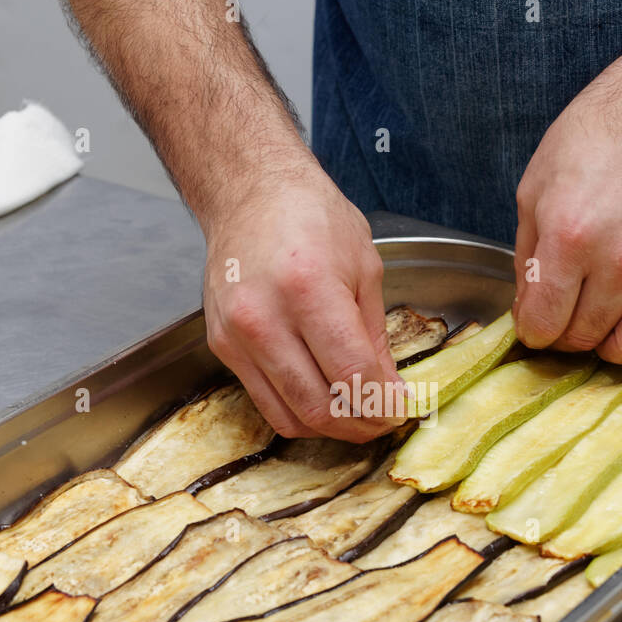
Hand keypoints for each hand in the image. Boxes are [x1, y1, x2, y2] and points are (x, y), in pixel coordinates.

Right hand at [202, 164, 401, 441]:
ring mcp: (237, 336)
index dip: (383, 404)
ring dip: (331, 428)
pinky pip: (265, 401)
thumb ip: (376, 337)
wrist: (250, 194)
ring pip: (290, 415)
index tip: (400, 410)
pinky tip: (324, 400)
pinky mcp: (222, 346)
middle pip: (319, 405)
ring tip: (357, 417)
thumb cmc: (311, 218)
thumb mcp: (364, 268)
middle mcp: (264, 317)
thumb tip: (390, 392)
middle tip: (383, 421)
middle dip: (360, 426)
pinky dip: (299, 413)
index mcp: (308, 288)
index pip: (352, 373)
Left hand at [513, 65, 621, 362]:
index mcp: (569, 238)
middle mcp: (618, 260)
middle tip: (566, 311)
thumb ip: (526, 262)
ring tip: (603, 321)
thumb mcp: (532, 195)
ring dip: (612, 345)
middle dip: (566, 334)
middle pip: (584, 339)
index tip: (535, 319)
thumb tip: (529, 312)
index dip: (532, 329)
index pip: (543, 325)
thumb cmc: (588, 144)